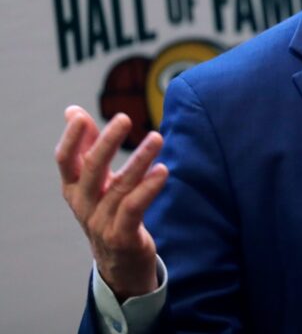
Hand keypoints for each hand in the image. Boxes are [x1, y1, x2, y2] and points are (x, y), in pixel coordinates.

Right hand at [55, 106, 168, 300]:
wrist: (119, 264)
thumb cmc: (108, 212)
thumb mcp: (94, 181)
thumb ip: (87, 146)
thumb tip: (72, 111)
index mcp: (73, 188)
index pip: (65, 160)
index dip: (71, 139)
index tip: (79, 116)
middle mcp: (83, 204)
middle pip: (91, 169)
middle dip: (106, 142)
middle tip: (124, 118)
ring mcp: (101, 222)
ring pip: (119, 186)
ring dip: (139, 159)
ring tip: (157, 137)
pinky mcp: (122, 236)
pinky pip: (134, 208)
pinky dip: (148, 189)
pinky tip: (163, 171)